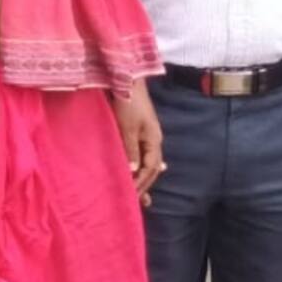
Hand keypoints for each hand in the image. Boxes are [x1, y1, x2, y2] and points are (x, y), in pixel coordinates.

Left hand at [115, 83, 165, 203]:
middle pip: (152, 168)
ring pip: (147, 161)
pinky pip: (141, 153)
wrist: (127, 78)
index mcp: (153, 141)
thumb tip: (134, 172)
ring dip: (143, 177)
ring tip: (142, 195)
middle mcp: (153, 139)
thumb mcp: (127, 128)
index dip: (141, 184)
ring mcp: (148, 134)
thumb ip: (131, 150)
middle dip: (145, 185)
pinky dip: (139, 165)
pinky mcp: (139, 129)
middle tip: (139, 203)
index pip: (150, 169)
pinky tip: (138, 170)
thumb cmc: (127, 102)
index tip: (132, 198)